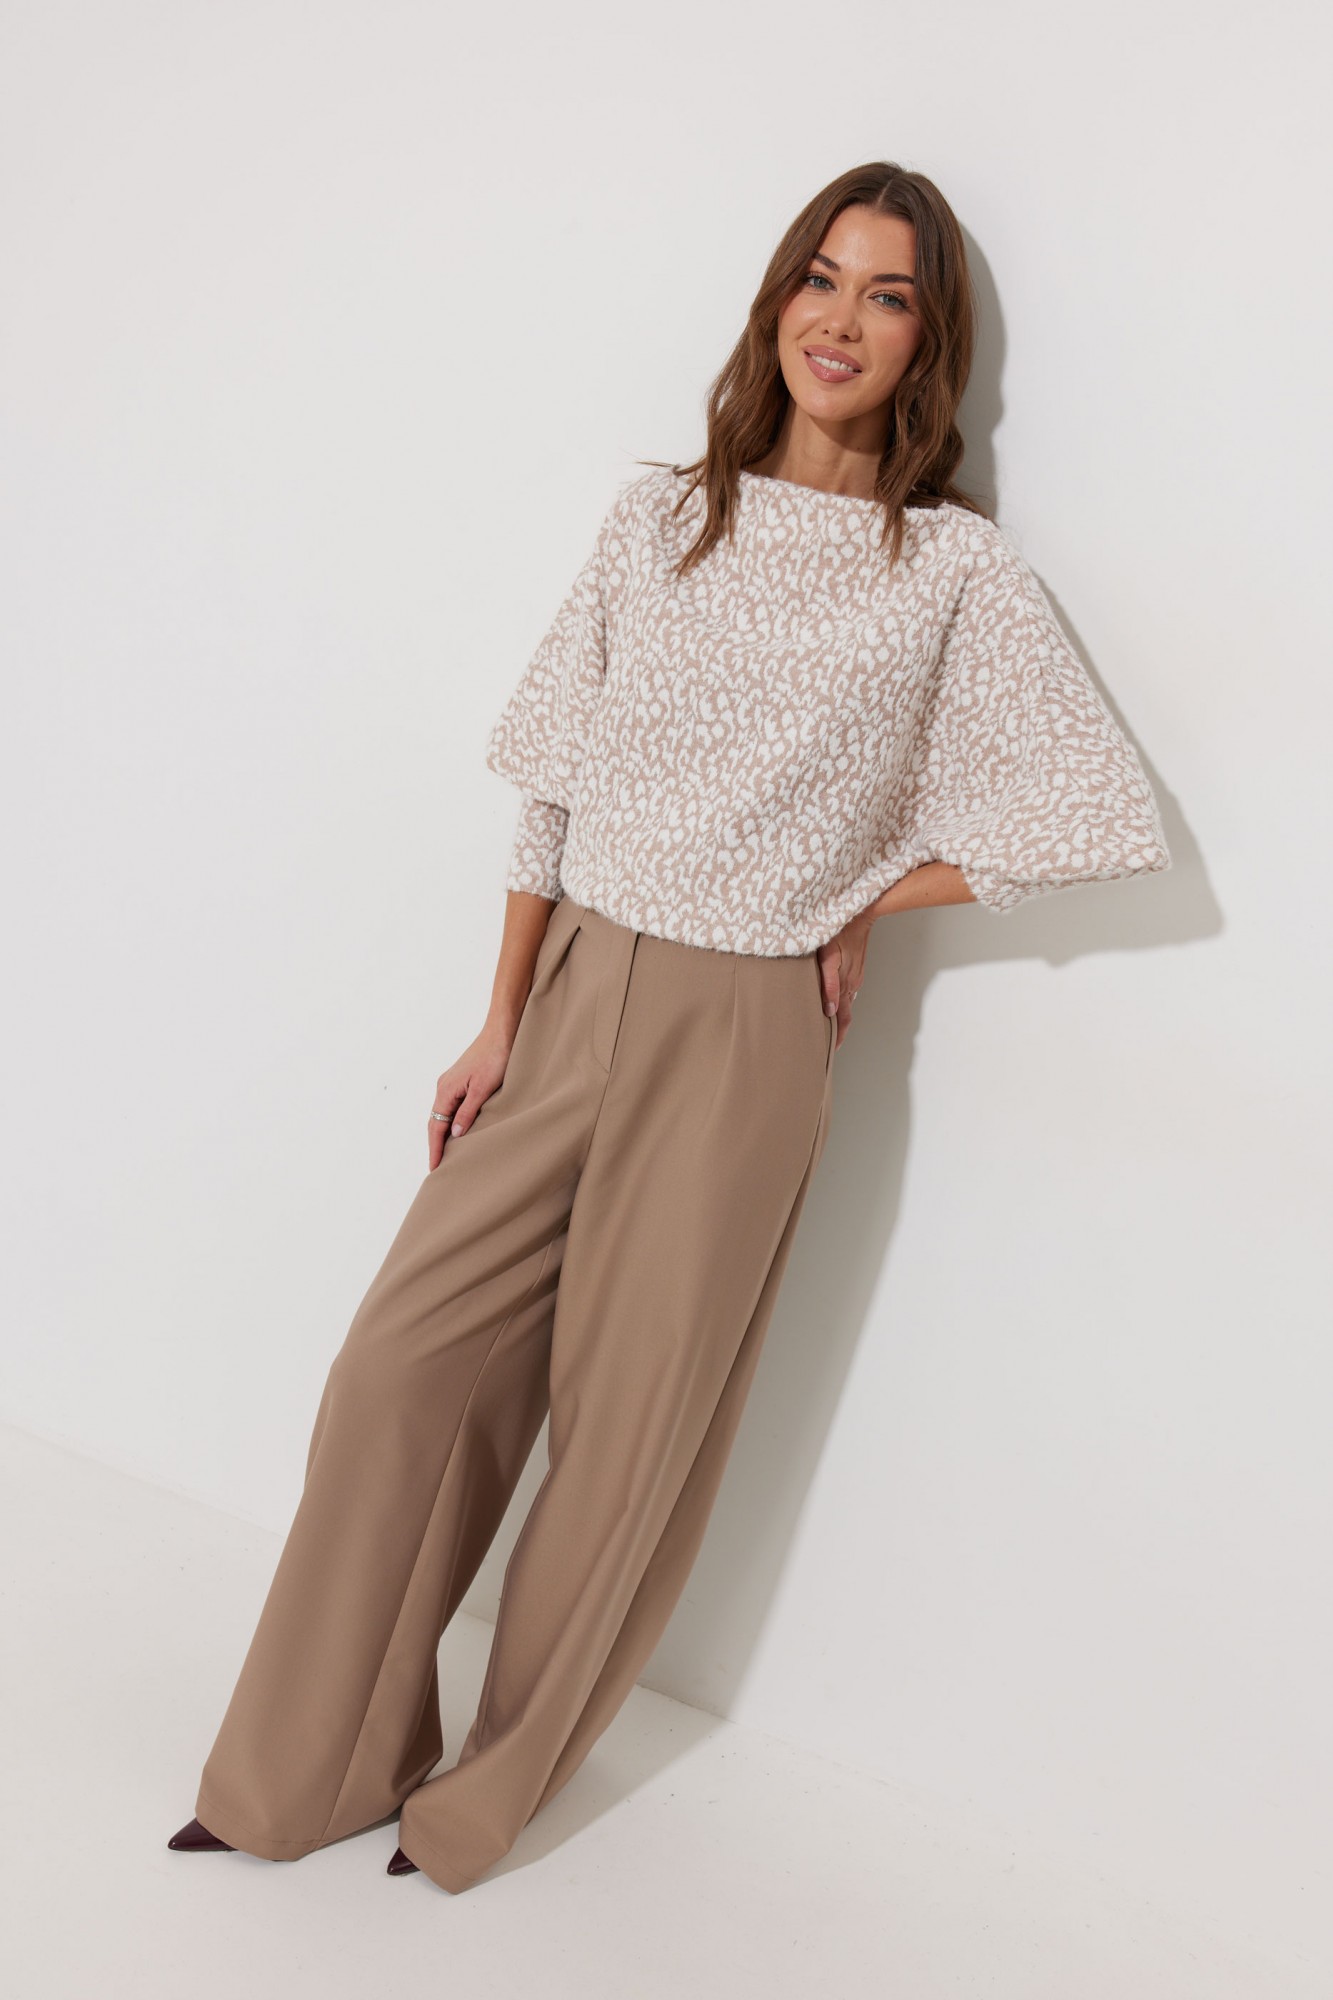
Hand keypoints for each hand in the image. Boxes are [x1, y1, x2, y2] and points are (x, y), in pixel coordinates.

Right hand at [427, 1022, 516, 1169]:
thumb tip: (456, 1134)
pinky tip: (459, 1130)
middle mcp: (444, 1086)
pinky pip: (452, 1106)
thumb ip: (468, 1112)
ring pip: (444, 1114)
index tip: (434, 1168)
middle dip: (435, 1145)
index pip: (436, 1127)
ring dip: (443, 1134)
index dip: (435, 1149)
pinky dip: (452, 1121)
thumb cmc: (495, 1057)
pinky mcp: (462, 1080)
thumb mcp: (483, 1089)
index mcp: (446, 1090)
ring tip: (447, 1154)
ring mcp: (452, 1083)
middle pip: (436, 1122)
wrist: (503, 1032)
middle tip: (438, 1167)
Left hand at [815, 913, 872, 1051]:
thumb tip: (829, 1010)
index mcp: (846, 985)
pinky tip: (834, 1000)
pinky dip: (841, 1000)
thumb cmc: (838, 931)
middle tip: (830, 1043)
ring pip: (846, 1001)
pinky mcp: (854, 967)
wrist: (859, 913)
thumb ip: (828, 984)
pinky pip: (848, 989)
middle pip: (846, 1013)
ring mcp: (854, 975)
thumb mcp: (827, 957)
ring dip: (840, 1015)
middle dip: (839, 1030)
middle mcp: (852, 983)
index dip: (838, 1035)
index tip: (832, 1049)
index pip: (843, 1018)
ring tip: (829, 1026)